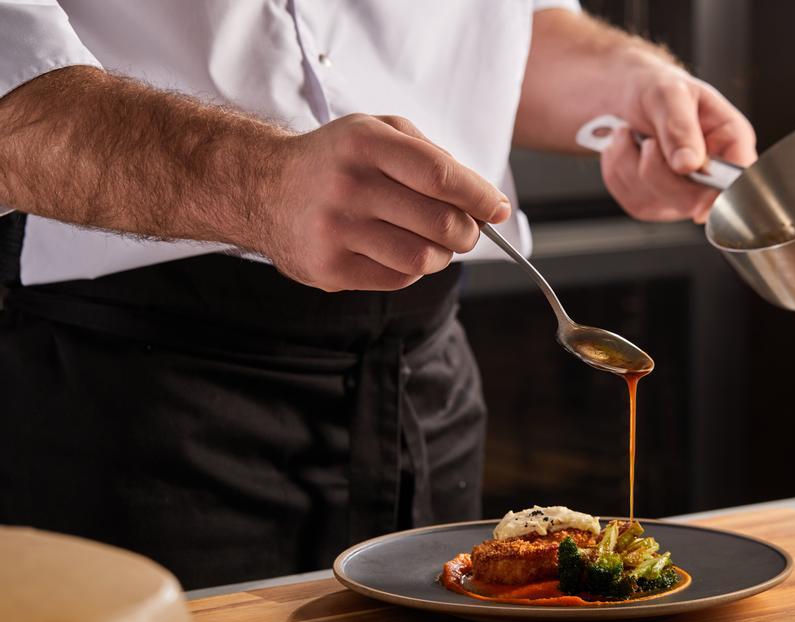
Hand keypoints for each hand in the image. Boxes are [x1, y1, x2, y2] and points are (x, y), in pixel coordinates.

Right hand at [265, 114, 510, 291]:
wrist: (260, 188)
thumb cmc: (335, 161)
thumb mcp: (376, 132)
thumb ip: (431, 155)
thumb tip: (483, 199)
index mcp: (365, 143)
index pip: (442, 176)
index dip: (480, 197)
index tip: (497, 209)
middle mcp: (349, 185)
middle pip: (440, 222)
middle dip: (468, 232)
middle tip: (467, 231)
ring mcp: (336, 230)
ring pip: (423, 258)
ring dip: (442, 255)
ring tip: (433, 243)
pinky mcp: (328, 268)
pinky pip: (397, 279)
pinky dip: (411, 269)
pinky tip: (398, 251)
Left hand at [600, 67, 756, 223]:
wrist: (626, 96)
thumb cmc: (657, 88)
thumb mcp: (669, 94)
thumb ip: (680, 126)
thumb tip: (690, 164)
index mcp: (730, 140)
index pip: (739, 177)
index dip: (723, 194)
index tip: (698, 202)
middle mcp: (712, 173)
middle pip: (692, 200)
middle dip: (657, 170)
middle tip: (648, 141)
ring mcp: (684, 193)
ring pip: (657, 202)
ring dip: (630, 165)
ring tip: (630, 135)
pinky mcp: (655, 202)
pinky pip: (632, 200)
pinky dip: (617, 171)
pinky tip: (624, 149)